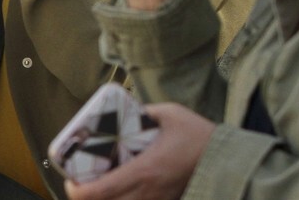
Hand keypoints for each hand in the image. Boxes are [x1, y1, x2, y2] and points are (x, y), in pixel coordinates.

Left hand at [65, 103, 212, 199]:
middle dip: (87, 198)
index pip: (99, 192)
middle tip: (79, 182)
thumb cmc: (198, 135)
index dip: (77, 191)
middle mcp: (147, 193)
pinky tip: (120, 189)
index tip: (70, 181)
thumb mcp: (169, 113)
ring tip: (97, 186)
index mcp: (143, 171)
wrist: (228, 159)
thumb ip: (143, 111)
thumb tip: (123, 108)